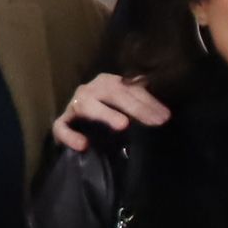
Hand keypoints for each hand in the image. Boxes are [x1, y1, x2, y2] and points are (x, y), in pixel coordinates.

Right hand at [51, 72, 165, 151]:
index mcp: (109, 82)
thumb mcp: (128, 108)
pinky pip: (61, 127)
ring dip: (105, 114)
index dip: (149, 102)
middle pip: (113, 93)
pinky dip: (70, 136)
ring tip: (123, 125)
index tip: (165, 117)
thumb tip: (164, 115)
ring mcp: (74, 104)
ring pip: (86, 105)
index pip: (131, 89)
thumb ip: (142, 107)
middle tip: (153, 122)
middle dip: (135, 108)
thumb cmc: (112, 115)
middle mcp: (91, 89)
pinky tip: (83, 145)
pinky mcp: (63, 121)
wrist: (81, 128)